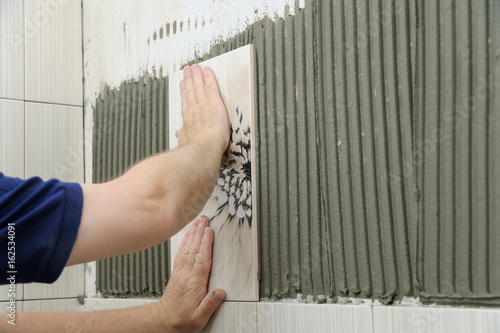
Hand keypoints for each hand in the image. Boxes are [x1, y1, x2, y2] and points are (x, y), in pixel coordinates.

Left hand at [152, 216, 225, 331]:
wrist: (163, 322)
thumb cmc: (182, 320)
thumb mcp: (199, 318)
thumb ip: (210, 304)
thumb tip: (221, 292)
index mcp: (194, 284)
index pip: (202, 260)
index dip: (206, 244)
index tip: (210, 231)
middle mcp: (186, 275)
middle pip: (194, 249)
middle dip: (200, 233)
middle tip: (204, 220)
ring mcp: (180, 272)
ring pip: (187, 249)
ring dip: (193, 234)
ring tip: (197, 222)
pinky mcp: (177, 273)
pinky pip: (181, 253)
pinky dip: (185, 242)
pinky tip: (188, 235)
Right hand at [178, 65, 229, 153]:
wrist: (203, 148)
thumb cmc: (195, 150)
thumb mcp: (185, 142)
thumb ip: (182, 136)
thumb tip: (178, 134)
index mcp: (188, 120)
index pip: (186, 102)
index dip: (184, 93)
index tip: (182, 86)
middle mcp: (194, 109)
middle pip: (190, 91)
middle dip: (189, 80)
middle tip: (187, 71)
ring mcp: (203, 104)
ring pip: (199, 86)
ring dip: (196, 76)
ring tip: (195, 67)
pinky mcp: (214, 102)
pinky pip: (211, 86)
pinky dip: (209, 77)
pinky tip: (207, 70)